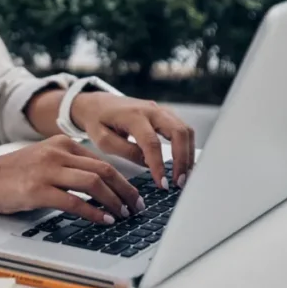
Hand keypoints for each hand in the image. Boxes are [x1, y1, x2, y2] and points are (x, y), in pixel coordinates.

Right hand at [0, 136, 144, 224]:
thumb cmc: (9, 176)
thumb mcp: (42, 161)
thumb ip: (67, 167)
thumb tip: (99, 187)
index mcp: (61, 144)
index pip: (103, 160)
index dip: (124, 180)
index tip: (133, 195)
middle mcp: (57, 153)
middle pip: (105, 170)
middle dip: (126, 191)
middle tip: (137, 207)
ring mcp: (47, 170)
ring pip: (94, 183)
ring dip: (114, 201)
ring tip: (123, 215)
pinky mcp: (37, 190)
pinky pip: (74, 201)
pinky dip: (93, 212)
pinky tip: (102, 220)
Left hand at [71, 93, 195, 188]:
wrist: (98, 103)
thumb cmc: (98, 121)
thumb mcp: (103, 140)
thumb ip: (126, 151)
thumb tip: (149, 164)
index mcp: (133, 116)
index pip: (152, 142)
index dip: (159, 165)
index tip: (163, 184)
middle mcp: (151, 110)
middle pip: (178, 132)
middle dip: (183, 159)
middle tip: (180, 182)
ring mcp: (160, 110)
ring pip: (185, 130)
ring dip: (188, 154)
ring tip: (184, 176)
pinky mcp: (165, 114)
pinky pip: (183, 129)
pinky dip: (187, 147)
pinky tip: (183, 163)